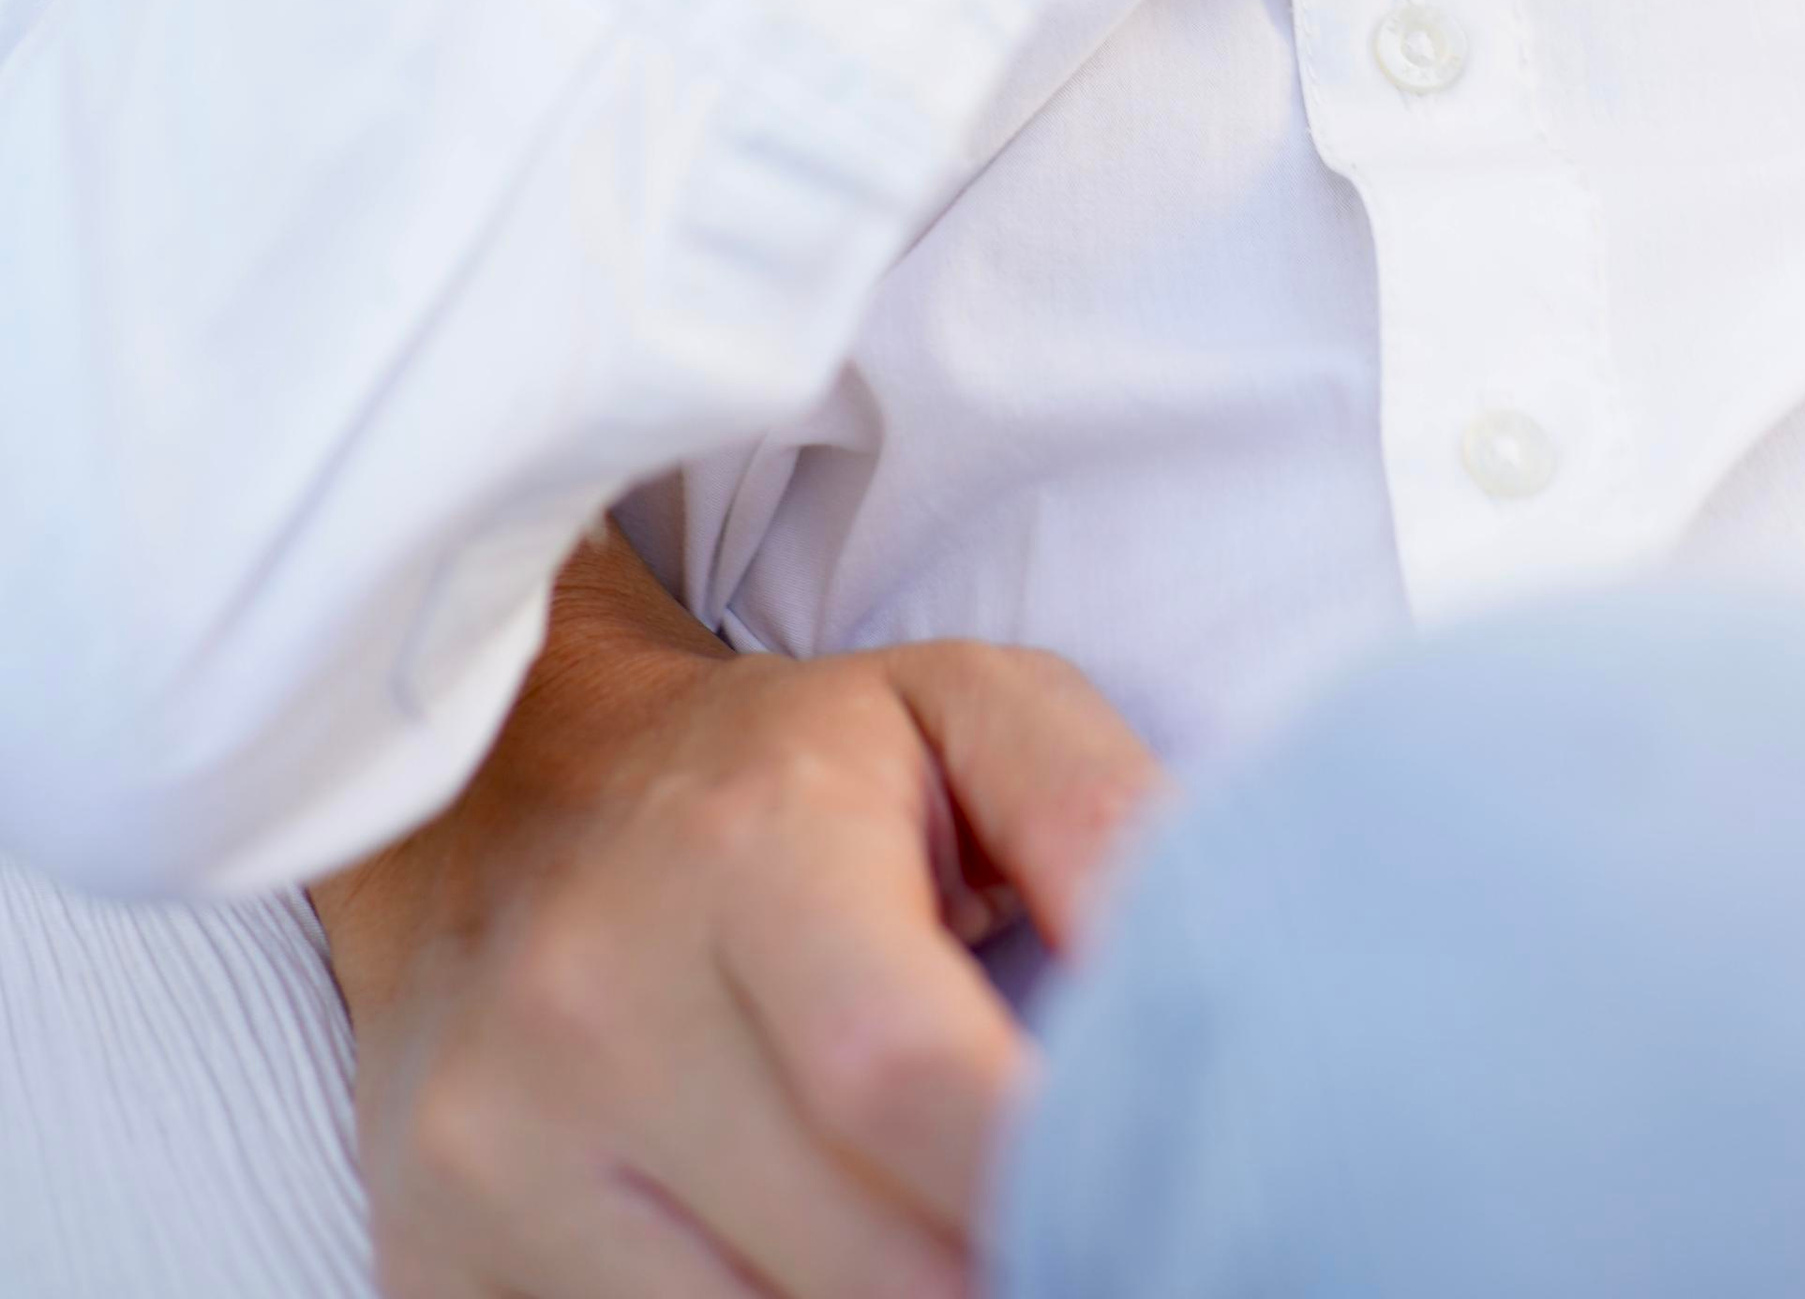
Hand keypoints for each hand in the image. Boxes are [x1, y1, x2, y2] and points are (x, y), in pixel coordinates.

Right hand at [315, 532, 1162, 1298]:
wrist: (499, 795)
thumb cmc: (784, 768)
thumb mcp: (962, 709)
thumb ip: (1102, 815)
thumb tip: (1218, 972)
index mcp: (744, 851)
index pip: (906, 1079)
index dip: (1045, 1180)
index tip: (1148, 1203)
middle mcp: (593, 1007)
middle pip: (857, 1266)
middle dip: (1002, 1280)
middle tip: (1084, 1245)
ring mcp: (496, 1158)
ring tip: (966, 1254)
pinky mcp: (440, 1266)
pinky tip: (836, 1274)